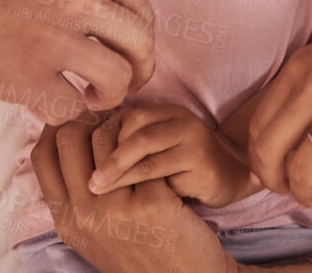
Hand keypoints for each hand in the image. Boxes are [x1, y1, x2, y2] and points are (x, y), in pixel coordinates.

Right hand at [0, 0, 157, 122]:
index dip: (139, 29)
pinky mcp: (24, 75)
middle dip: (137, 68)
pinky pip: (73, 107)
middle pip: (141, 40)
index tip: (124, 47)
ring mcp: (53, 35)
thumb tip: (83, 7)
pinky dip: (65, 113)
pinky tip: (44, 105)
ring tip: (84, 97)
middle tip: (119, 82)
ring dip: (107, 95)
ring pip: (118, 78)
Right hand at [32, 117, 236, 272]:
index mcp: (66, 221)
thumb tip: (59, 143)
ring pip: (104, 136)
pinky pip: (141, 152)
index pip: (42, 155)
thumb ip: (74, 198)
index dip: (54, 125)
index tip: (73, 114)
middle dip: (87, 116)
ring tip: (131, 123)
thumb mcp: (92, 235)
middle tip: (106, 112)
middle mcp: (84, 216)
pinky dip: (148, 142)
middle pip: (69, 137)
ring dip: (119, 122)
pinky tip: (156, 143)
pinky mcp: (152, 203)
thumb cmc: (140, 254)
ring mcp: (116, 210)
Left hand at [87, 103, 260, 207]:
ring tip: (99, 189)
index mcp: (167, 111)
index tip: (83, 158)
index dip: (104, 137)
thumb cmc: (183, 162)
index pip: (127, 117)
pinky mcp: (203, 165)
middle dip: (108, 157)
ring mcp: (194, 141)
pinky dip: (145, 189)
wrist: (230, 175)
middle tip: (89, 179)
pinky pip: (165, 178)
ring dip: (120, 175)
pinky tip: (130, 200)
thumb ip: (129, 141)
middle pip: (136, 133)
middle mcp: (182, 121)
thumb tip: (81, 147)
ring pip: (148, 156)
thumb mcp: (157, 145)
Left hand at [248, 5, 311, 206]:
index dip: (258, 156)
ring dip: (302, 191)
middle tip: (282, 190)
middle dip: (272, 179)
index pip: (258, 124)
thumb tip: (276, 137)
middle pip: (270, 150)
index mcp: (299, 68)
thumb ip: (301, 88)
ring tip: (309, 196)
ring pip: (303, 169)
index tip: (267, 170)